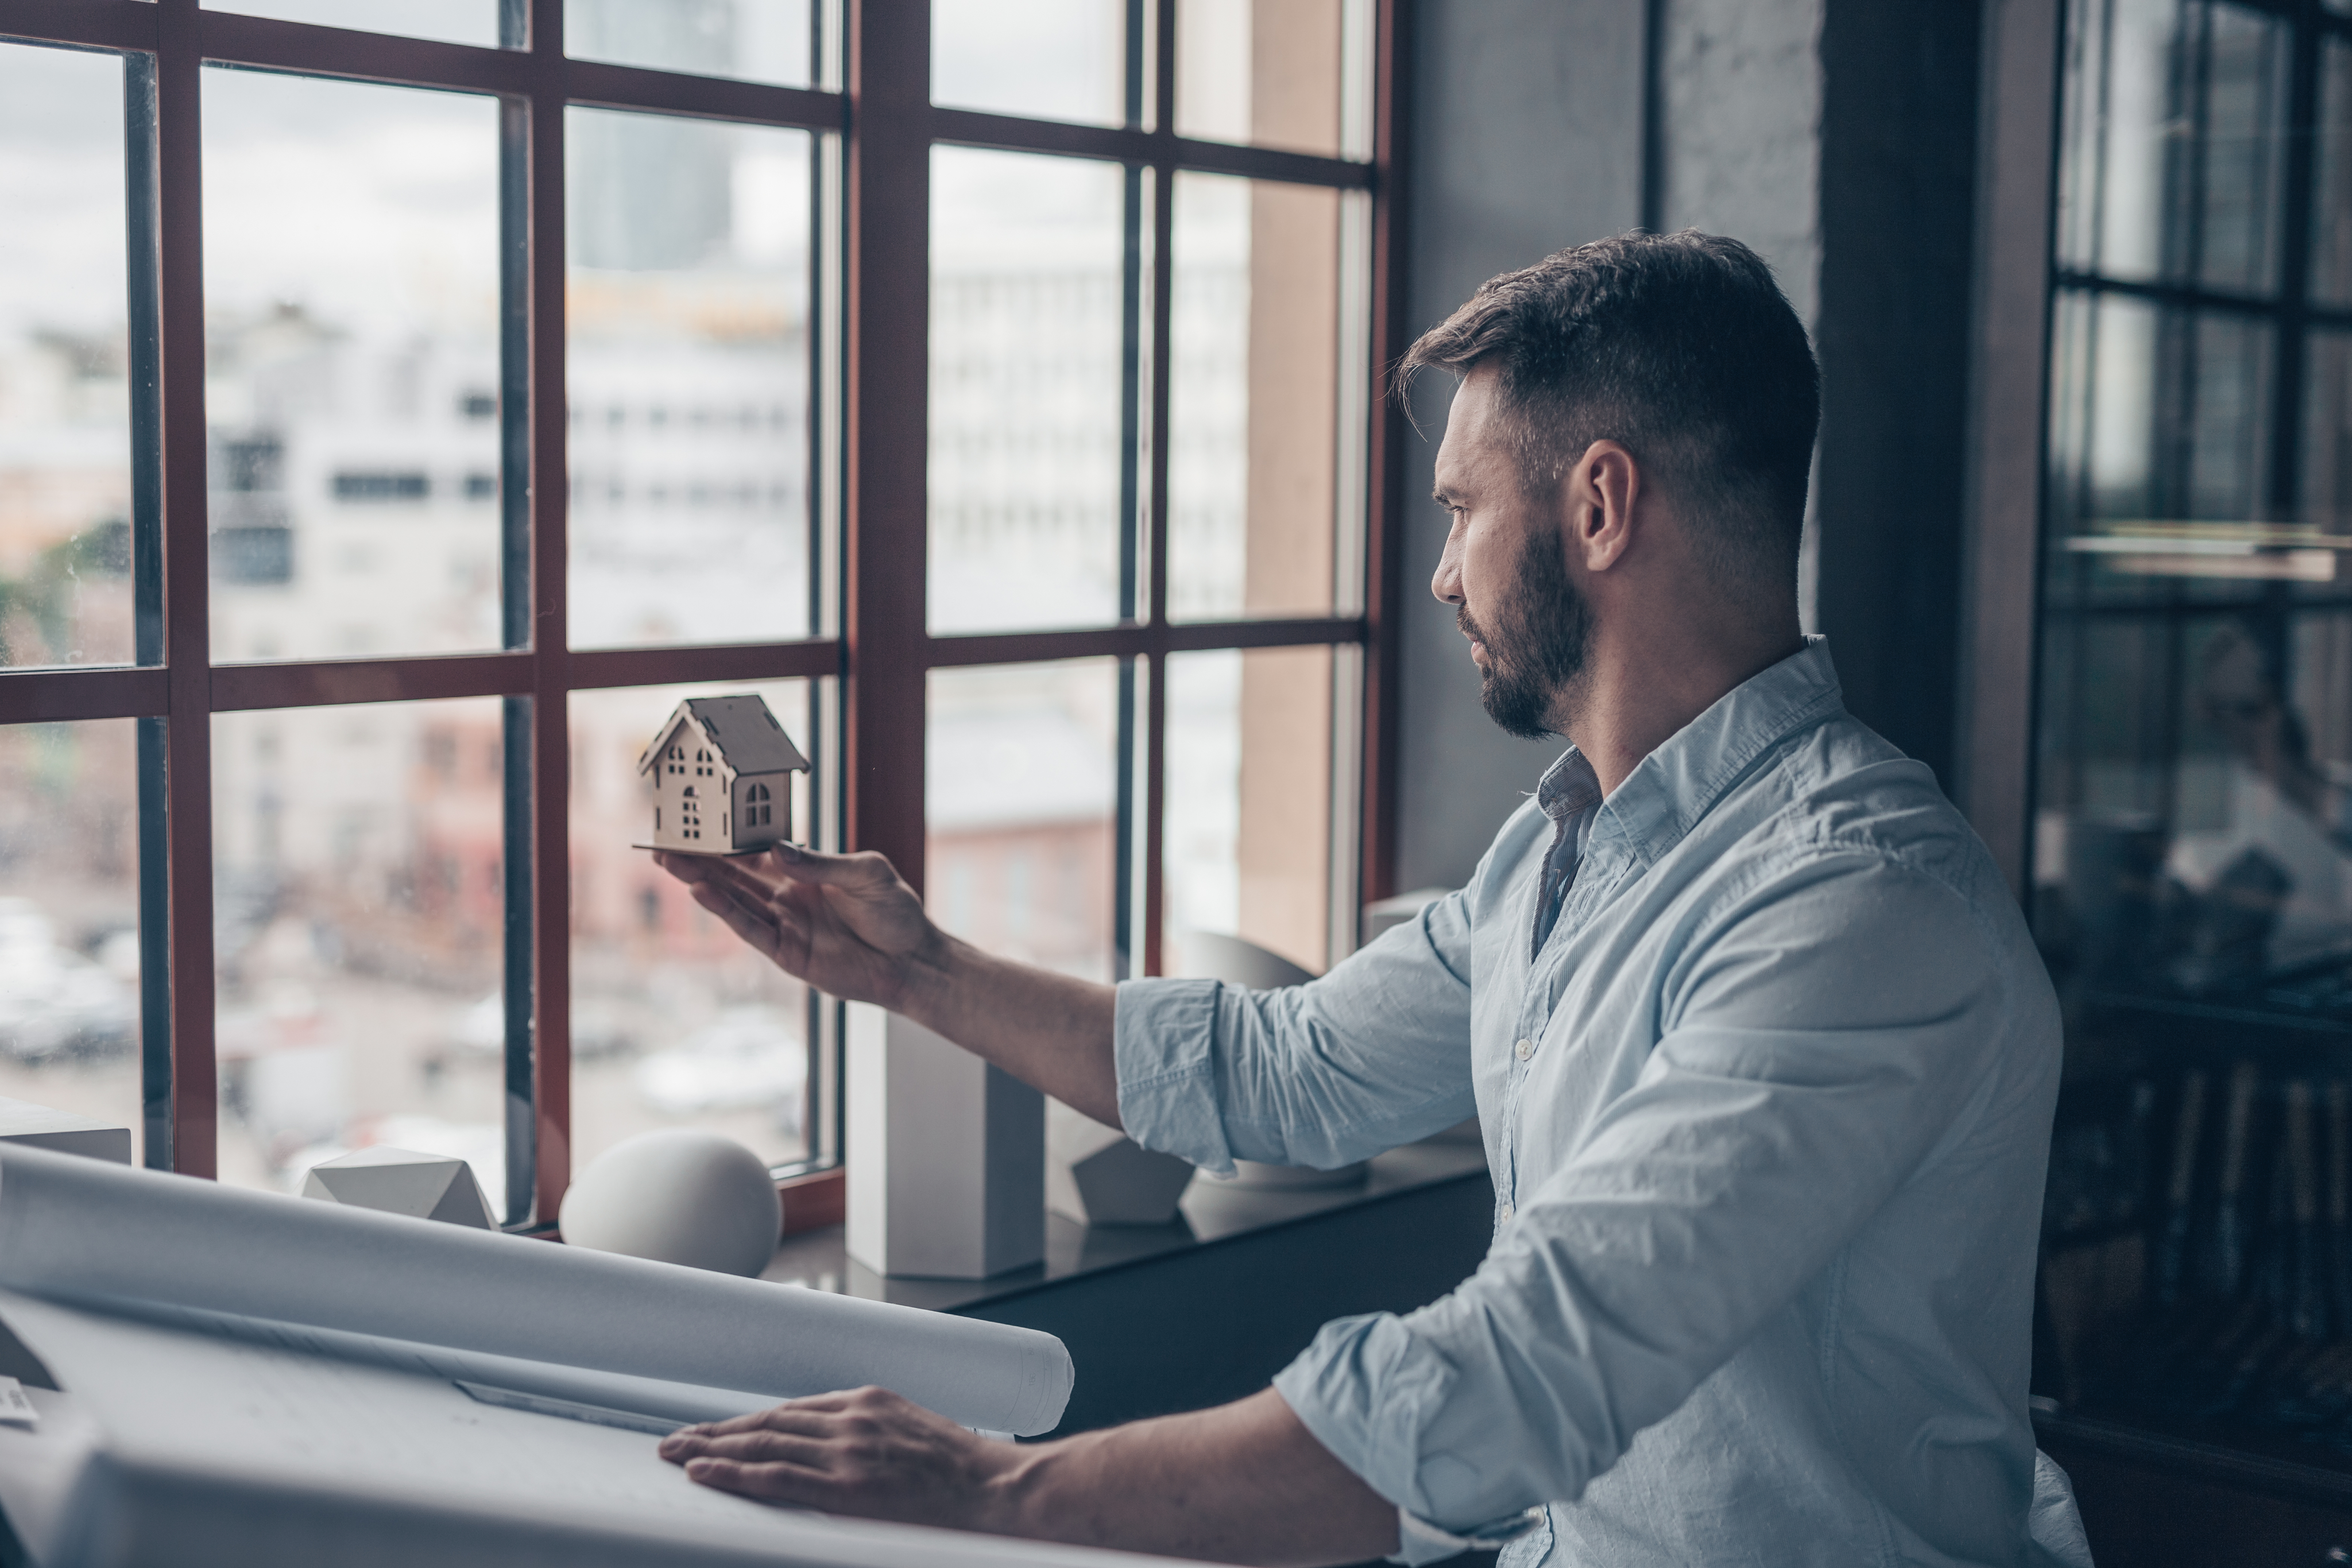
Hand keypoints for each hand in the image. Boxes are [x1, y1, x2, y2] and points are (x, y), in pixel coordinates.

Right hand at [654, 846, 942, 1011]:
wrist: (913, 959)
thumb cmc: (896, 912)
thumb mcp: (867, 874)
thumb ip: (822, 864)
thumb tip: (778, 848)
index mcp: (804, 872)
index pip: (757, 852)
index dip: (728, 839)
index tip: (698, 822)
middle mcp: (787, 897)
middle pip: (735, 875)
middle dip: (701, 858)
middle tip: (665, 841)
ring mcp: (785, 925)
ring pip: (734, 900)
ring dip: (703, 882)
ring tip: (671, 862)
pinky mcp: (787, 953)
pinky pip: (751, 930)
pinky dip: (726, 912)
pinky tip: (703, 892)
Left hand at [659, 1387, 1022, 1532]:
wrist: (997, 1488)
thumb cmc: (963, 1469)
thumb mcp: (912, 1431)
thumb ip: (871, 1433)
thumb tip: (834, 1447)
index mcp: (867, 1401)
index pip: (790, 1410)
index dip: (748, 1421)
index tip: (716, 1429)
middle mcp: (851, 1419)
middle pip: (767, 1422)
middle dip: (716, 1430)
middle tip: (675, 1438)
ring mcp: (847, 1451)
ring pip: (763, 1443)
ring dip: (713, 1448)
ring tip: (677, 1452)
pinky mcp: (846, 1487)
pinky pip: (778, 1477)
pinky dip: (736, 1472)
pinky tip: (705, 1471)